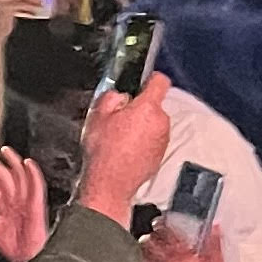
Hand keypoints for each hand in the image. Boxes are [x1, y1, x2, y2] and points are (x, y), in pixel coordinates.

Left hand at [0, 147, 52, 261]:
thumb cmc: (10, 251)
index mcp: (6, 207)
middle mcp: (16, 203)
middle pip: (5, 177)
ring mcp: (27, 205)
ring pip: (20, 178)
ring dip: (12, 163)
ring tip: (3, 151)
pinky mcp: (37, 209)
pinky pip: (37, 189)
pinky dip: (34, 175)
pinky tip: (28, 163)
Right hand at [78, 70, 173, 225]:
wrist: (111, 182)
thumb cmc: (104, 151)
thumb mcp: (98, 116)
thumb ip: (112, 98)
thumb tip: (120, 96)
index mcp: (147, 108)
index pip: (160, 82)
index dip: (150, 78)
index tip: (143, 81)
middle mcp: (161, 122)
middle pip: (154, 105)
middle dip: (139, 108)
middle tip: (118, 118)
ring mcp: (163, 139)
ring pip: (154, 123)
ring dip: (141, 126)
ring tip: (120, 137)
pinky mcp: (161, 153)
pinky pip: (154, 139)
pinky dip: (143, 140)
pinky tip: (126, 148)